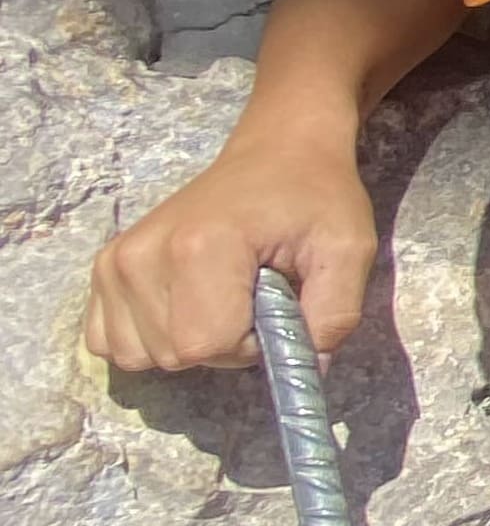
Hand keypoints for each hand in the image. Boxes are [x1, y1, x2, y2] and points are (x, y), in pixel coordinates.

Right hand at [85, 128, 377, 372]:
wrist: (278, 152)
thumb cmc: (316, 198)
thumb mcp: (348, 250)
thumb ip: (334, 316)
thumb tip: (310, 372)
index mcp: (199, 246)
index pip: (208, 345)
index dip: (252, 342)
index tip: (274, 302)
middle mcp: (142, 255)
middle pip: (176, 355)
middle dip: (225, 342)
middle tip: (253, 294)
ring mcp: (114, 263)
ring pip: (144, 356)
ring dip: (189, 340)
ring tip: (222, 292)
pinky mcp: (104, 270)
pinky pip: (111, 342)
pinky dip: (151, 336)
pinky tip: (185, 301)